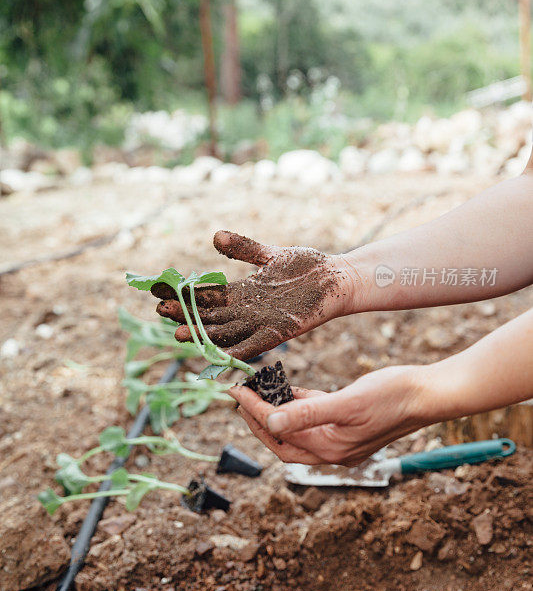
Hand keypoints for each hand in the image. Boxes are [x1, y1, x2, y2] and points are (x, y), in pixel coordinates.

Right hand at [153, 230, 356, 360]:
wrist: (338, 277)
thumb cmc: (308, 267)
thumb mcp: (270, 254)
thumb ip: (243, 248)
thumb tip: (214, 236)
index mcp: (245, 292)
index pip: (208, 296)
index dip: (185, 295)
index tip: (160, 291)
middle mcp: (250, 310)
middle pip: (211, 316)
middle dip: (186, 315)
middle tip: (161, 312)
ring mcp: (264, 322)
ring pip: (226, 332)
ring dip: (203, 335)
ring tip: (178, 334)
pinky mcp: (281, 331)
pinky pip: (255, 344)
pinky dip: (237, 350)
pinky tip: (218, 354)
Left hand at [229, 365, 434, 465]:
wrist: (429, 394)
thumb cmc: (393, 397)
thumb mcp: (347, 403)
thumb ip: (307, 413)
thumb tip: (270, 422)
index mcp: (329, 449)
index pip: (278, 434)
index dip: (253, 413)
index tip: (235, 391)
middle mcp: (331, 449)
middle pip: (282, 439)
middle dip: (256, 418)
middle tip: (239, 394)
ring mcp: (340, 437)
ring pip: (296, 428)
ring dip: (276, 410)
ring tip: (256, 389)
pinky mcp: (348, 423)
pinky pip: (314, 417)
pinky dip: (298, 404)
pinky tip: (288, 389)